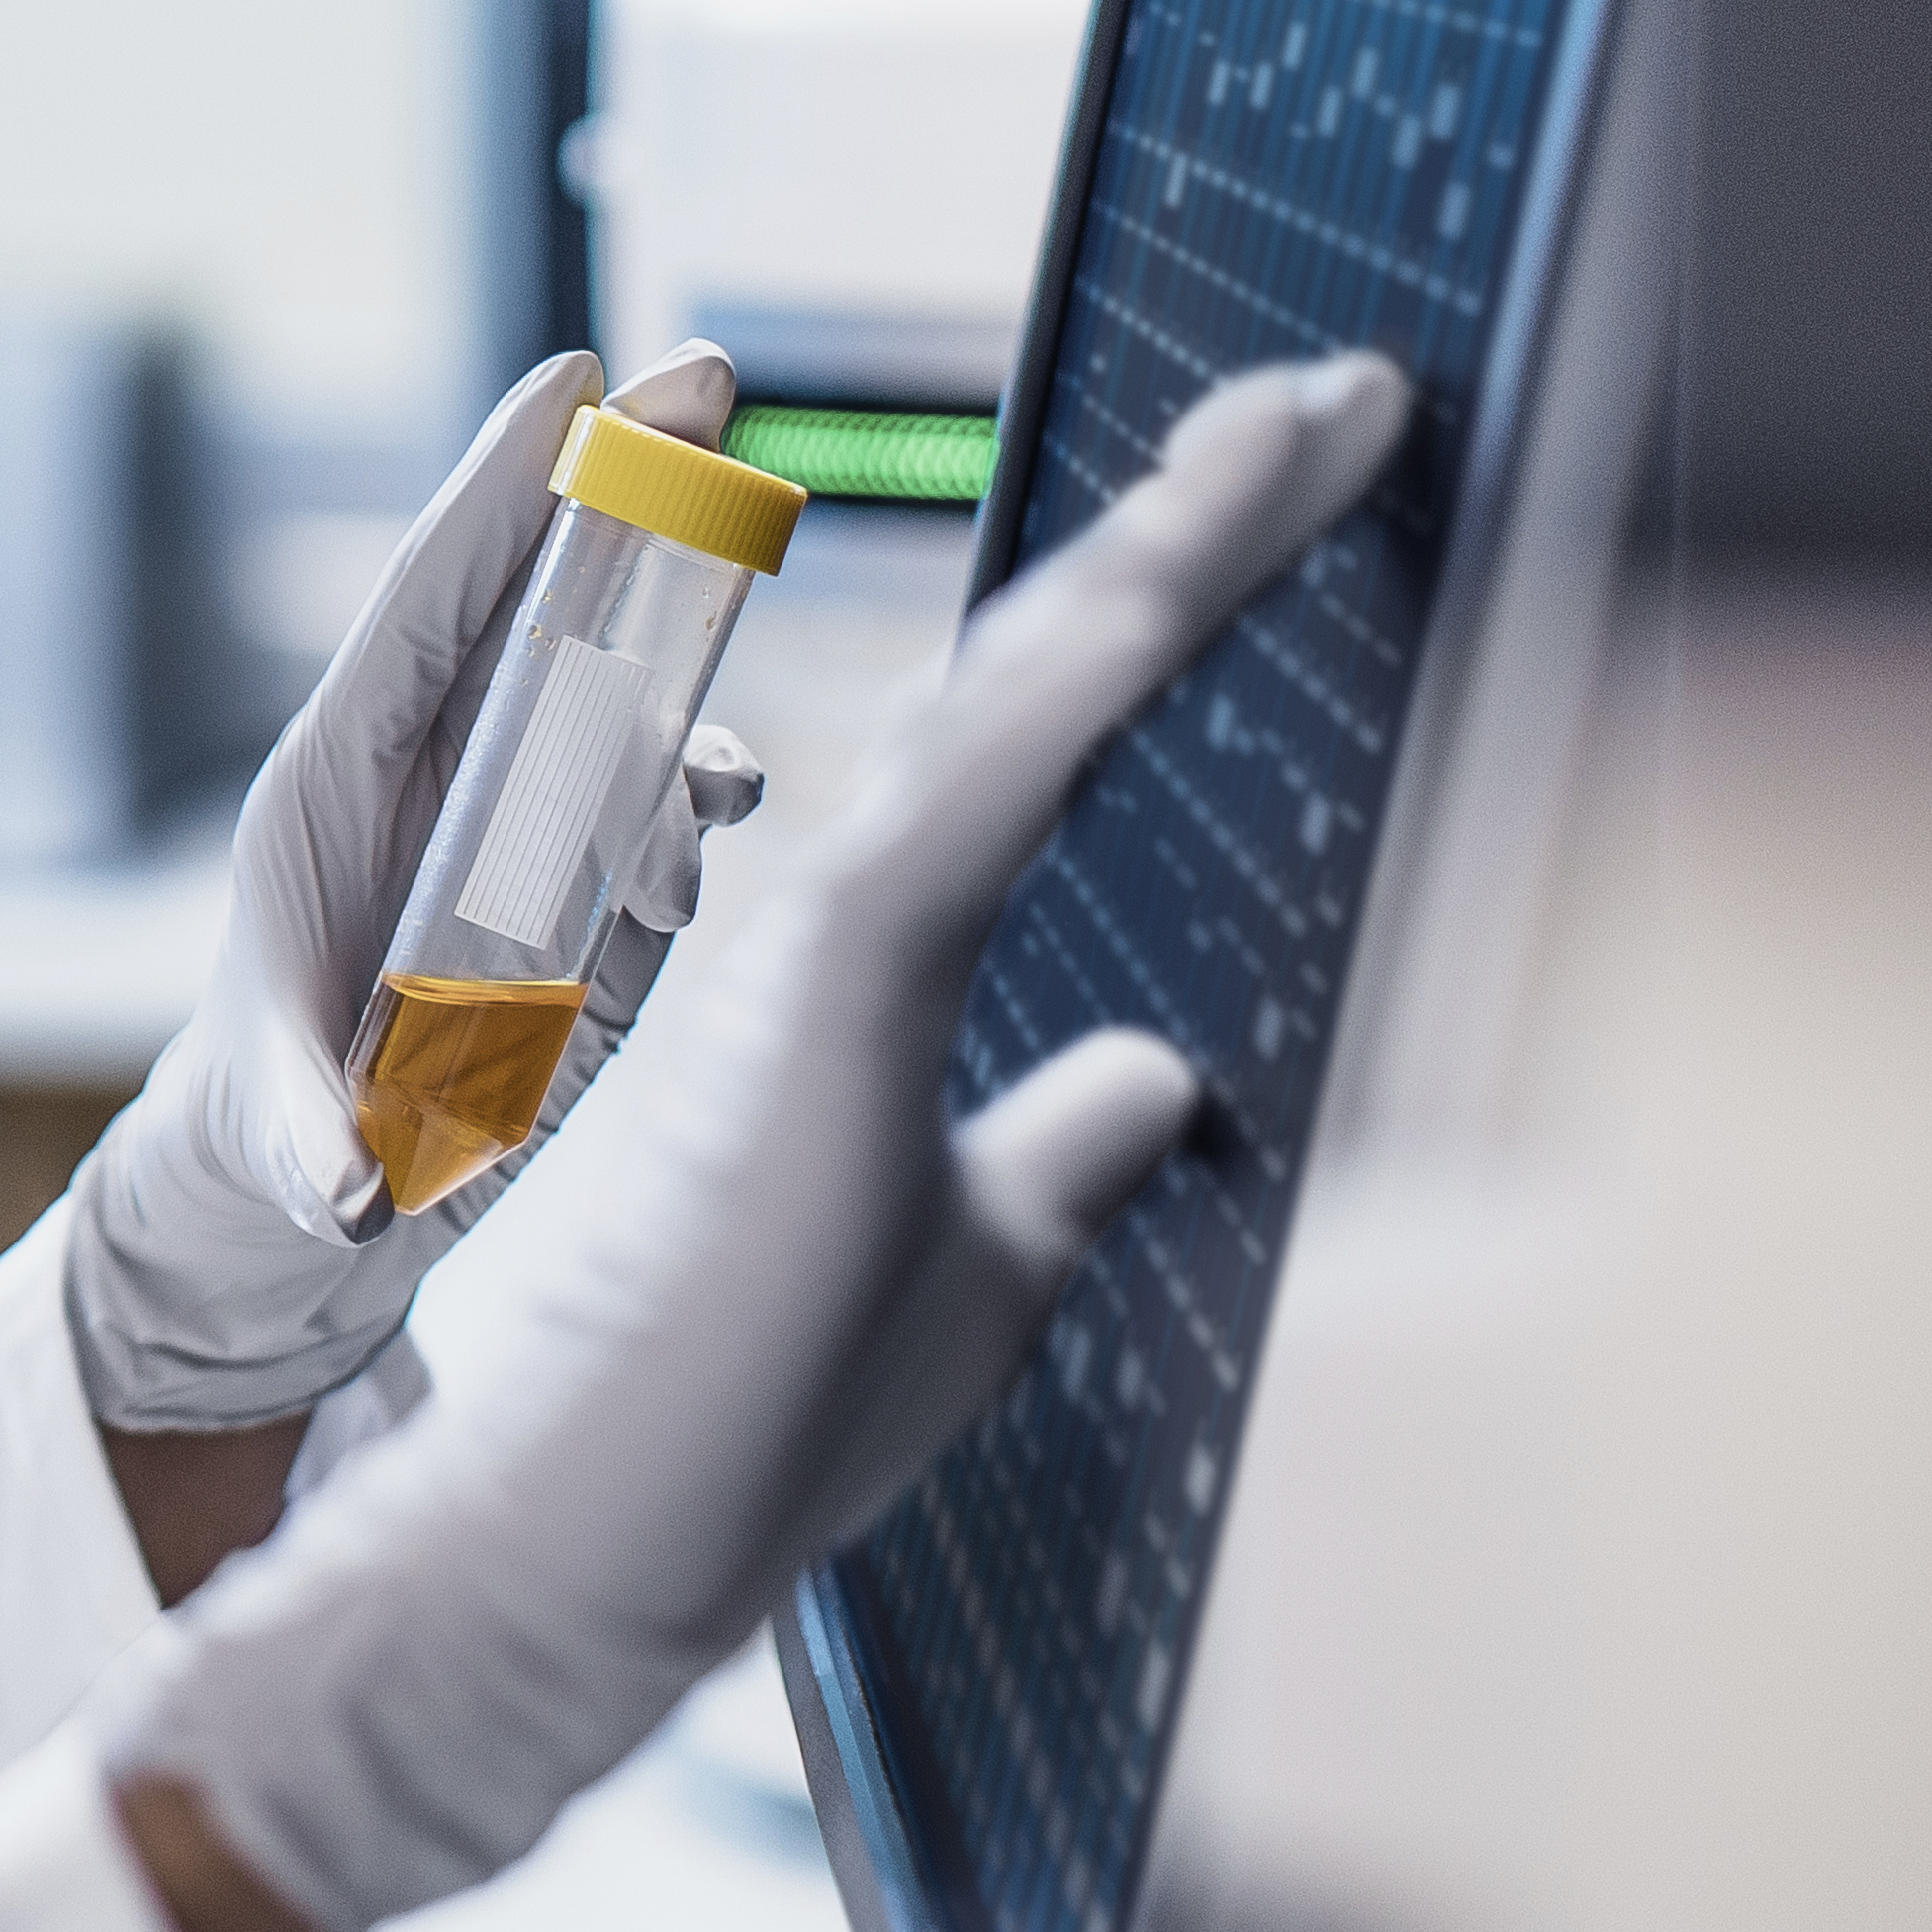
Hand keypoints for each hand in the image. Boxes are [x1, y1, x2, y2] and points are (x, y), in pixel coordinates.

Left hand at [64, 345, 768, 1433]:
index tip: (573, 376)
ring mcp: (516, 820)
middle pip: (534, 596)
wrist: (308, 1193)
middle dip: (621, 482)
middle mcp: (435, 773)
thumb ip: (312, 1149)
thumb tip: (355, 1195)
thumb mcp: (275, 1137)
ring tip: (719, 766)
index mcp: (335, 781)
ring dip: (684, 676)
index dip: (496, 486)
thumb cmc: (266, 1133)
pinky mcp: (585, 884)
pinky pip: (661, 805)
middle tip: (711, 369)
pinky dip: (705, 800)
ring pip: (616, 694)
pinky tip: (733, 816)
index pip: (423, 602)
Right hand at [103, 350, 1412, 1931]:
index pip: (1052, 744)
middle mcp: (853, 914)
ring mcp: (828, 938)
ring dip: (1179, 553)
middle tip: (1343, 394)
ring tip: (1305, 422)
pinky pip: (975, 795)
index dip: (1177, 612)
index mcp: (886, 964)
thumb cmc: (742, 1423)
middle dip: (1206, 526)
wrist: (588, 1537)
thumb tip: (1160, 1080)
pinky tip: (1178, 578)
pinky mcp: (823, 986)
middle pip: (1050, 676)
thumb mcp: (973, 1268)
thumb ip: (1054, 1157)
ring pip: (1023, 696)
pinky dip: (1080, 678)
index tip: (1305, 490)